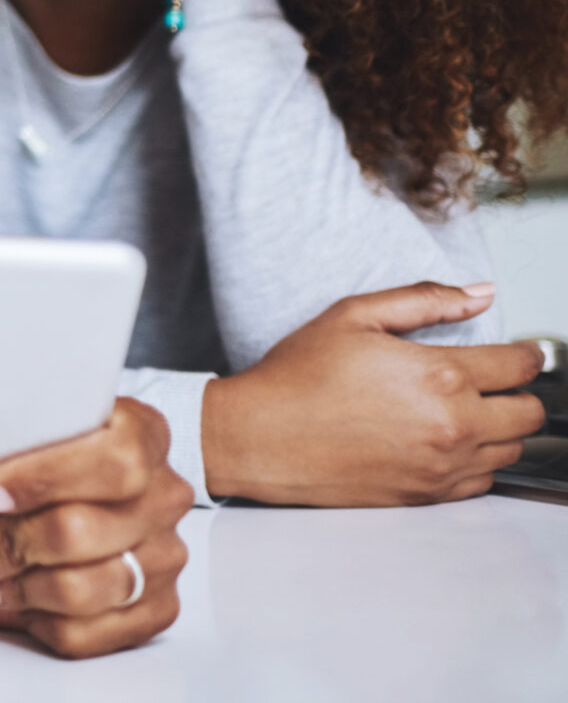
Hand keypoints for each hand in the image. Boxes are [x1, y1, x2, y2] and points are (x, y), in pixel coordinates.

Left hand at [0, 398, 191, 658]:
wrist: (65, 497)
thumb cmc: (39, 462)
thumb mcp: (30, 432)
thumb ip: (14, 439)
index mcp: (144, 436)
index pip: (115, 460)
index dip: (47, 477)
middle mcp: (165, 497)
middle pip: (87, 529)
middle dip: (17, 543)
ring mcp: (166, 556)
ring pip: (89, 588)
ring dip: (25, 587)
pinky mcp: (157, 608)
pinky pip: (91, 632)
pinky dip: (42, 622)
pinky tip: (18, 602)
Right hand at [202, 282, 547, 505]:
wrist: (259, 437)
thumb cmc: (297, 376)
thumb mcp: (352, 316)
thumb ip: (424, 300)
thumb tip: (480, 294)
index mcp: (439, 375)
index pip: (520, 366)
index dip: (527, 354)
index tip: (520, 352)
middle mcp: (452, 425)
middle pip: (530, 414)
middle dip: (520, 392)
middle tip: (494, 381)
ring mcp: (443, 467)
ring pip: (512, 450)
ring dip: (501, 428)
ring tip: (467, 410)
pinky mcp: (428, 496)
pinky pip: (483, 481)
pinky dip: (478, 460)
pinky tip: (447, 441)